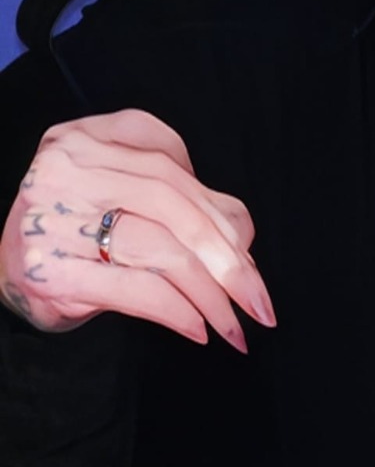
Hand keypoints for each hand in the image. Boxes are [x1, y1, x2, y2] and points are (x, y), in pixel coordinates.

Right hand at [0, 109, 275, 351]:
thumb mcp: (124, 195)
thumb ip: (183, 199)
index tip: (247, 249)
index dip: (217, 209)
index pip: (169, 164)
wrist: (5, 272)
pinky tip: (198, 328)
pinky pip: (134, 289)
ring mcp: (51, 220)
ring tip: (234, 323)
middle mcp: (62, 170)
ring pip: (158, 248)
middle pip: (171, 204)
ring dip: (209, 293)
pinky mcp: (49, 271)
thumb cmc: (77, 229)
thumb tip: (241, 233)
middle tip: (258, 298)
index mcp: (84, 137)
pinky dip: (176, 311)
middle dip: (226, 256)